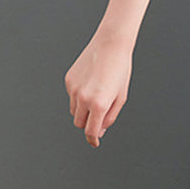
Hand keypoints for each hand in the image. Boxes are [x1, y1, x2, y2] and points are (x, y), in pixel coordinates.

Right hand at [64, 31, 132, 147]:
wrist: (110, 45)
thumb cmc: (120, 70)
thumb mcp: (121, 98)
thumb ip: (110, 117)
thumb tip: (100, 130)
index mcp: (99, 104)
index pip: (90, 131)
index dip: (93, 140)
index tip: (94, 142)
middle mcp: (83, 98)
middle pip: (79, 123)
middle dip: (88, 124)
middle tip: (98, 118)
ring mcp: (73, 89)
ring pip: (74, 111)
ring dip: (83, 111)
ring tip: (96, 97)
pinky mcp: (68, 80)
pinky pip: (71, 96)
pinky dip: (79, 97)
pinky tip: (91, 85)